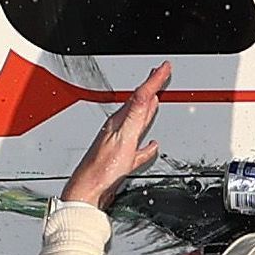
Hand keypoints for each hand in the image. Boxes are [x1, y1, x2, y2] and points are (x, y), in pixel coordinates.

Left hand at [63, 62, 173, 208]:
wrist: (89, 188)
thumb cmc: (102, 166)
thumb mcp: (125, 137)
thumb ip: (136, 116)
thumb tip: (149, 96)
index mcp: (121, 120)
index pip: (141, 94)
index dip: (154, 80)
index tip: (165, 67)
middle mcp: (119, 127)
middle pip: (139, 102)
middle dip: (151, 86)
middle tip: (160, 73)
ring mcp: (120, 141)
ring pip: (138, 119)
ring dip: (148, 106)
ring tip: (155, 95)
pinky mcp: (122, 156)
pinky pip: (139, 143)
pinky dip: (147, 142)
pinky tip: (151, 144)